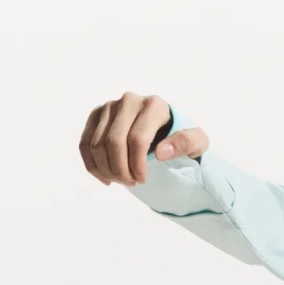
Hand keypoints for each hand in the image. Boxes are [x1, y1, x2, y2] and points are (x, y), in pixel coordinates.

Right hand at [78, 92, 208, 186]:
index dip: (137, 165)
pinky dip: (92, 165)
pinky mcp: (96, 114)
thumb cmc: (181, 137)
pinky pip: (85, 143)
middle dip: (120, 170)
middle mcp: (130, 100)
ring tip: (121, 181)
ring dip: (107, 170)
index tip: (143, 180)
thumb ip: (187, 144)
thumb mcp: (197, 142)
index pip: (137, 139)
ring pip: (97, 144)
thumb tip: (161, 152)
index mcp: (155, 105)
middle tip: (131, 183)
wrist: (165, 128)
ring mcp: (110, 106)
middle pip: (114, 142)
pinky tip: (106, 178)